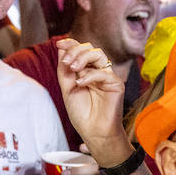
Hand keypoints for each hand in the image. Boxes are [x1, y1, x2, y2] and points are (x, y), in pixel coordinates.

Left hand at [56, 37, 126, 158]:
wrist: (93, 131)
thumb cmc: (82, 113)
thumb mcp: (67, 88)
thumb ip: (64, 69)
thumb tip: (60, 47)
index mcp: (86, 71)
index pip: (80, 50)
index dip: (71, 43)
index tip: (59, 43)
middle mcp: (97, 71)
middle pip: (89, 48)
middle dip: (75, 51)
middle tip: (66, 62)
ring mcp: (107, 76)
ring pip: (98, 54)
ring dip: (82, 57)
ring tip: (73, 69)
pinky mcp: (116, 84)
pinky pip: (103, 72)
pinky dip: (90, 76)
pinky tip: (80, 84)